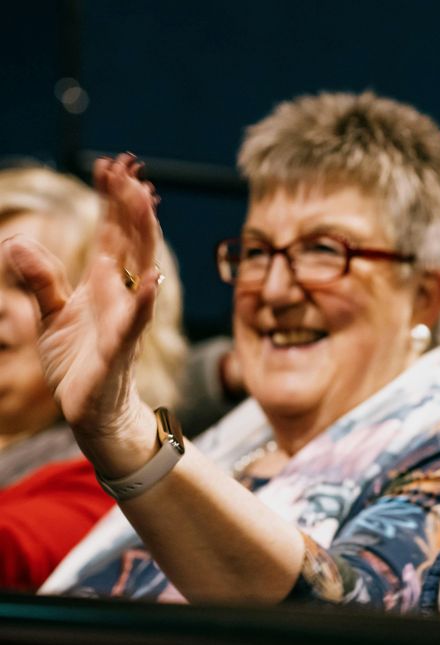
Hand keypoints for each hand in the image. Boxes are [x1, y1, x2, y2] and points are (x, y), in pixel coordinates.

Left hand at [1, 155, 163, 475]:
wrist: (90, 412)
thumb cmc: (78, 363)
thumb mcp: (50, 315)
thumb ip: (40, 279)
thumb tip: (17, 241)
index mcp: (104, 284)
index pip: (111, 234)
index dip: (112, 201)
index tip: (112, 166)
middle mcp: (120, 295)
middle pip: (130, 242)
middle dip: (130, 206)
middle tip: (130, 170)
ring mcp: (125, 319)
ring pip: (139, 270)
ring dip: (143, 237)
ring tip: (145, 204)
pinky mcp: (119, 349)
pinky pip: (134, 323)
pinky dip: (144, 302)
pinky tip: (152, 280)